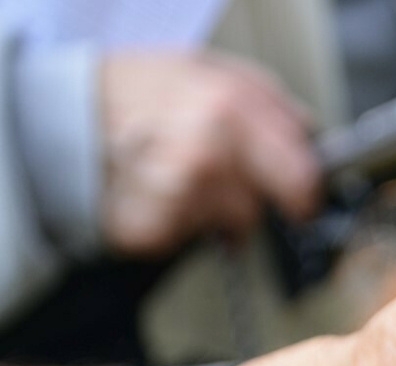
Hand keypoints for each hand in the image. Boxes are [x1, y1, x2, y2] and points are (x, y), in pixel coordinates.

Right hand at [99, 52, 320, 255]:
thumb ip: (266, 99)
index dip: (304, 190)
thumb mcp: (205, 68)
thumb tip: (308, 130)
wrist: (60, 112)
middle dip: (259, 203)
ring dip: (214, 209)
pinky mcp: (152, 228)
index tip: (301, 197)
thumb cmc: (131, 89)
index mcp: (232, 108)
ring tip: (179, 178)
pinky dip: (178, 224)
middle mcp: (211, 153)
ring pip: (230, 225)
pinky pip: (190, 239)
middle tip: (236, 190)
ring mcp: (180, 194)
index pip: (303, 174)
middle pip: (267, 206)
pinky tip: (158, 195)